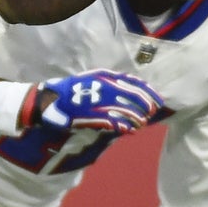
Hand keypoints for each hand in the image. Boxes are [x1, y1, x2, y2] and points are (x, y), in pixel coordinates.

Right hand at [24, 70, 163, 134]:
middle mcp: (103, 86)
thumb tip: (134, 87)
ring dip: (136, 118)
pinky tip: (129, 130)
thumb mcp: (92, 79)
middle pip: (133, 96)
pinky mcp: (90, 115)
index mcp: (105, 76)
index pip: (134, 82)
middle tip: (151, 113)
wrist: (48, 100)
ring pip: (125, 109)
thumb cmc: (71, 90)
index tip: (159, 100)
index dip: (149, 92)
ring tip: (141, 124)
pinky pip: (111, 121)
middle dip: (145, 105)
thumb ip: (111, 82)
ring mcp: (97, 100)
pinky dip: (122, 126)